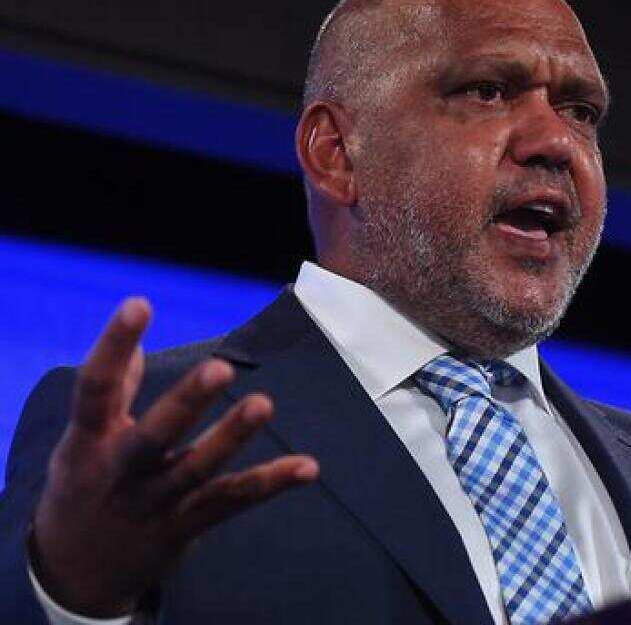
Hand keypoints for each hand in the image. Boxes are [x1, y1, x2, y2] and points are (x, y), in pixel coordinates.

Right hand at [30, 298, 318, 616]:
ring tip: (263, 404)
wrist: (74, 572)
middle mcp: (120, 473)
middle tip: (220, 367)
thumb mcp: (83, 440)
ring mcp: (154, 504)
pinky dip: (271, 483)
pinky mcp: (185, 527)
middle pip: (153, 436)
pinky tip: (309, 467)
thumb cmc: (85, 487)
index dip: (114, 345)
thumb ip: (112, 393)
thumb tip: (130, 346)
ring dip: (231, 438)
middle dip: (185, 403)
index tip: (139, 304)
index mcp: (88, 441)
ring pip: (196, 471)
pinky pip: (232, 502)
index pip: (96, 389)